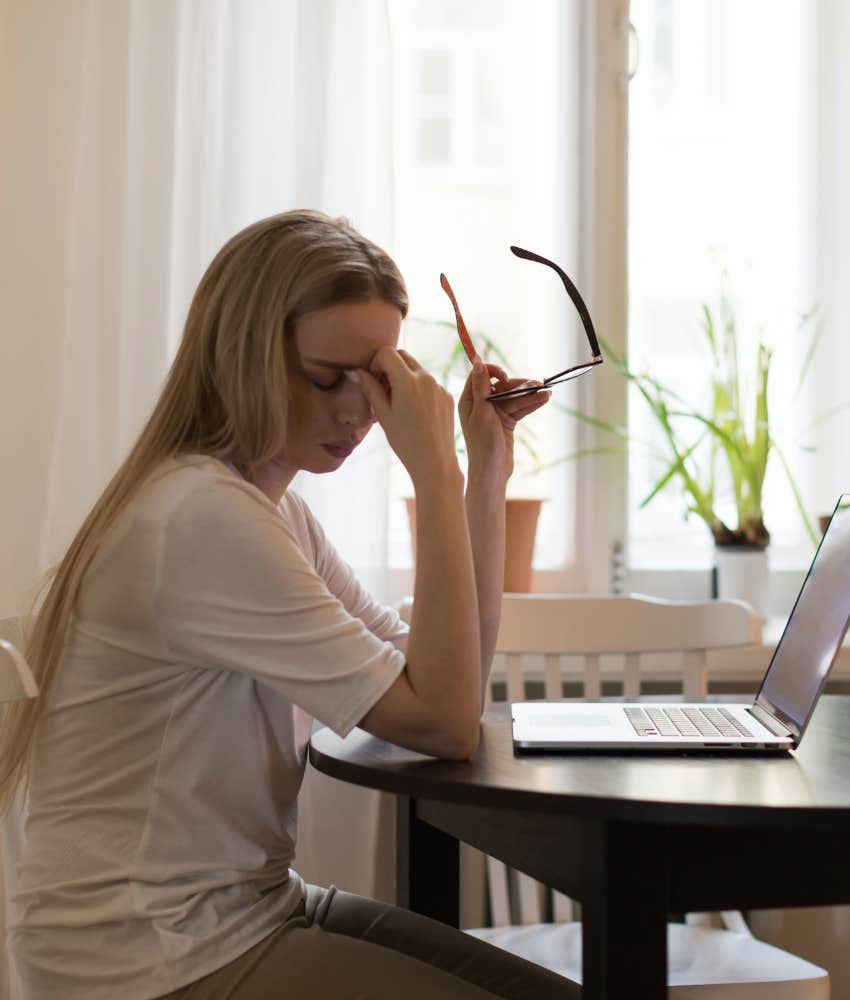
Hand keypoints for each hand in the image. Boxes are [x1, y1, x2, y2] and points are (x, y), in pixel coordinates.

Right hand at [358, 347, 461, 485]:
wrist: (435, 462)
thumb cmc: (406, 442)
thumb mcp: (383, 416)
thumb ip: (371, 389)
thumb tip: (357, 372)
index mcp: (408, 381)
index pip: (387, 352)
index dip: (376, 362)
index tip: (373, 380)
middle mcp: (426, 378)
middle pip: (403, 356)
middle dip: (389, 366)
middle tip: (383, 390)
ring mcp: (439, 387)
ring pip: (417, 370)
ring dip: (404, 378)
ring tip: (398, 404)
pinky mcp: (447, 396)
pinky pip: (429, 384)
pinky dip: (418, 389)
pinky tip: (415, 413)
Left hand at [458, 359, 550, 483]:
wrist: (492, 471)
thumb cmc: (483, 443)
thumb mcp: (482, 412)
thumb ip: (481, 386)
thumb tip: (477, 361)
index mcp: (468, 401)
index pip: (480, 376)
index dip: (493, 372)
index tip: (505, 377)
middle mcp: (480, 405)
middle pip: (501, 387)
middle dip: (519, 386)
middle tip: (537, 384)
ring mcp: (494, 414)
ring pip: (513, 398)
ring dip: (529, 395)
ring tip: (546, 392)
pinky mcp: (506, 422)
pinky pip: (519, 408)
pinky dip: (531, 404)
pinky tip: (544, 398)